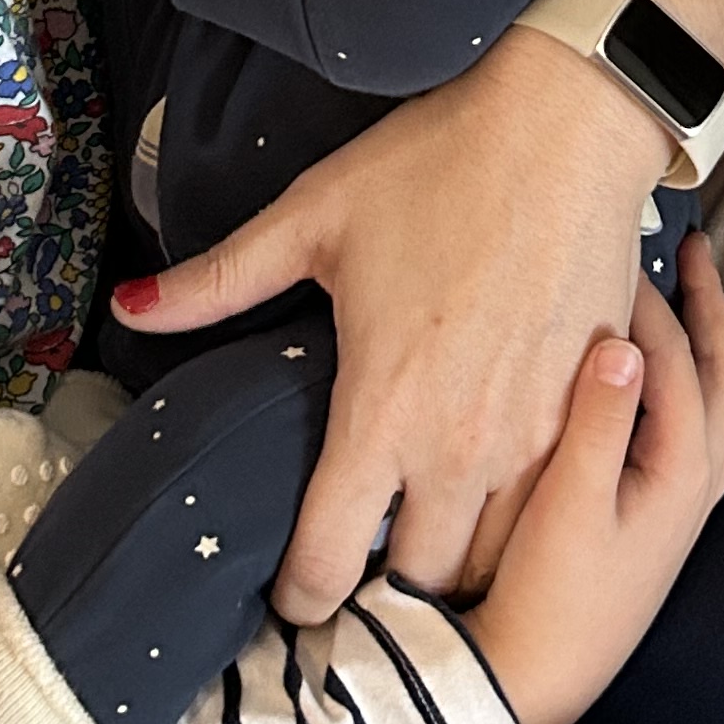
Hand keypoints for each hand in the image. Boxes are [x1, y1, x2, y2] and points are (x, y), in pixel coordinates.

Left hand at [116, 21, 674, 616]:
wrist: (568, 126)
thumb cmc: (436, 166)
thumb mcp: (313, 218)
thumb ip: (218, 281)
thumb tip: (127, 309)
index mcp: (382, 412)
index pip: (329, 562)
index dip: (299, 596)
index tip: (291, 592)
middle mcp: (461, 448)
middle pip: (419, 586)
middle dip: (386, 593)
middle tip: (365, 571)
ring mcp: (539, 441)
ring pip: (497, 563)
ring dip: (460, 566)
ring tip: (430, 544)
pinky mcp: (596, 417)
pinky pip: (559, 510)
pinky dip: (526, 523)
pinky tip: (502, 498)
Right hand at [462, 249, 723, 723]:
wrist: (535, 680)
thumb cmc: (547, 598)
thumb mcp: (566, 506)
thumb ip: (596, 422)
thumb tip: (619, 341)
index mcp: (681, 473)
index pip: (677, 363)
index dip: (650, 303)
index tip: (617, 251)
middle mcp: (696, 484)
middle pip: (719, 374)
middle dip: (706, 308)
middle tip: (688, 249)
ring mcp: (682, 503)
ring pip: (715, 401)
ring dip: (706, 343)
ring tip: (685, 297)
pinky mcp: (659, 518)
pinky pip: (696, 427)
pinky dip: (689, 384)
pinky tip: (656, 375)